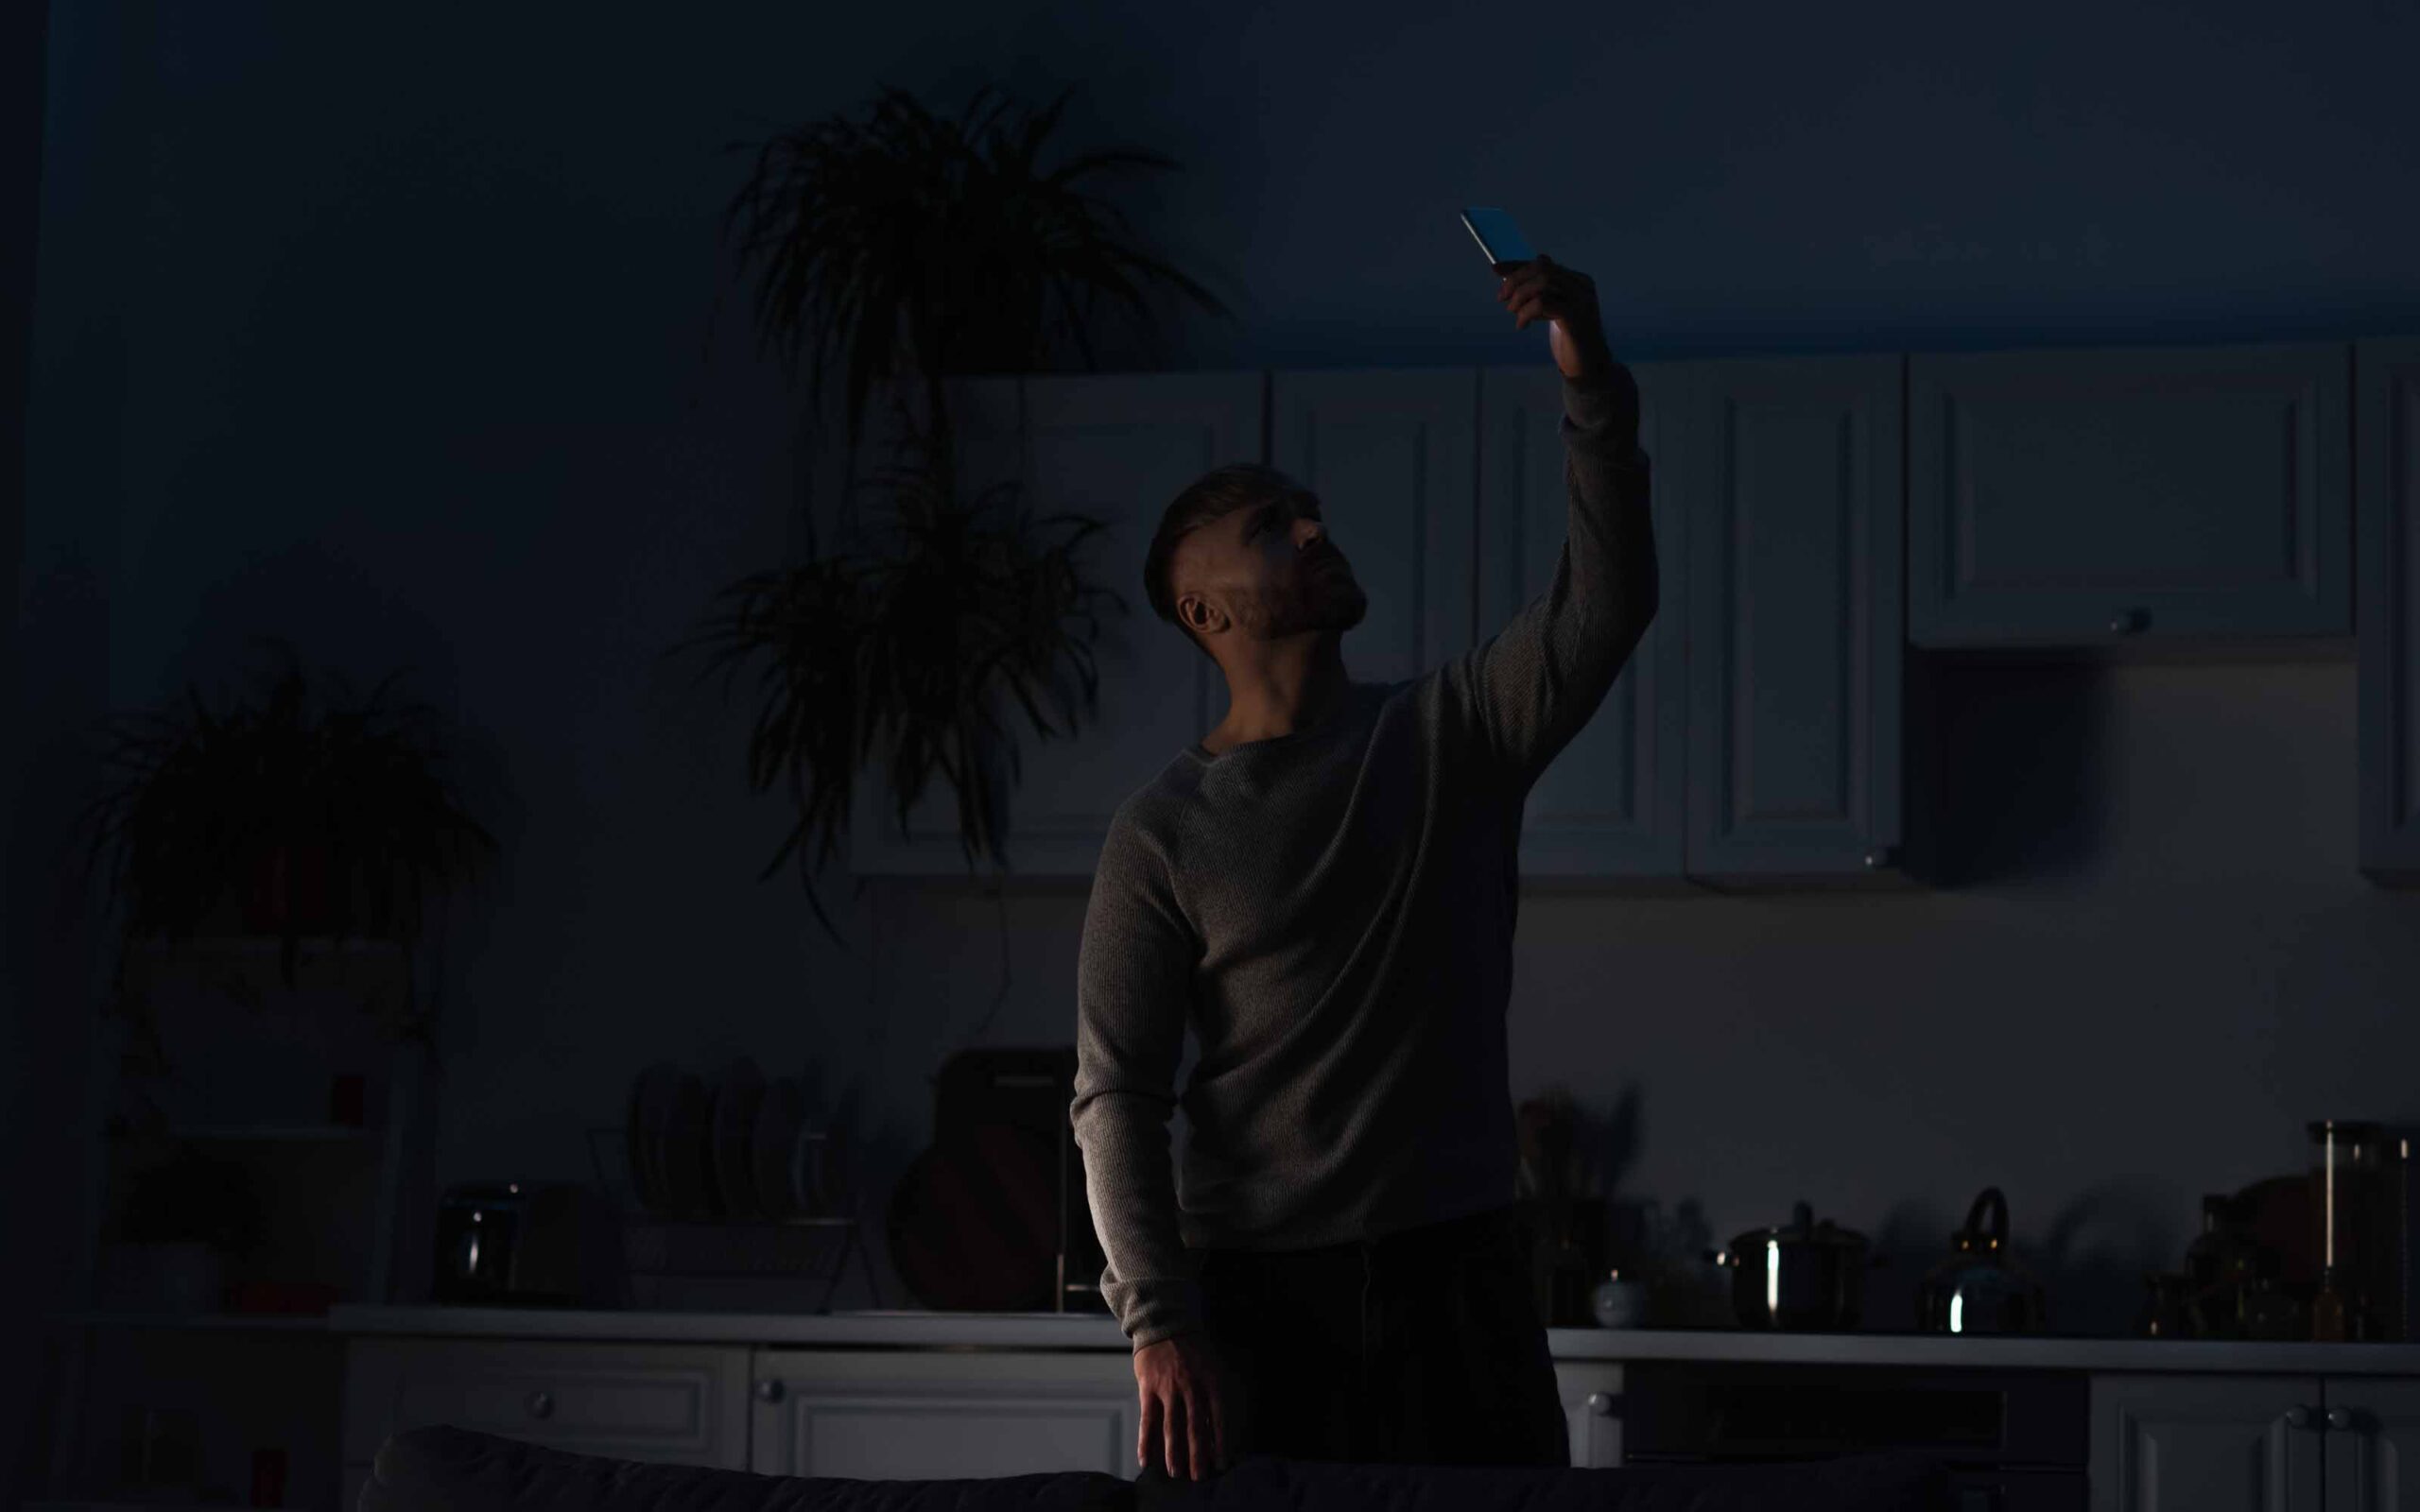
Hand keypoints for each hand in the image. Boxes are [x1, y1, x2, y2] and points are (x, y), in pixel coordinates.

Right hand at [1133, 1332, 1234, 1479]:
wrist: (1163, 1323)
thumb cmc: (1191, 1349)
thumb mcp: (1210, 1366)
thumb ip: (1211, 1395)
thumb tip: (1214, 1429)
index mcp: (1211, 1381)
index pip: (1218, 1418)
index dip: (1220, 1443)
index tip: (1221, 1464)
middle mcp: (1191, 1386)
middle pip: (1196, 1427)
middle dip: (1198, 1454)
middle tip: (1199, 1477)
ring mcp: (1169, 1388)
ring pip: (1172, 1427)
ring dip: (1174, 1453)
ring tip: (1176, 1473)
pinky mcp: (1149, 1388)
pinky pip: (1147, 1420)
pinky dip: (1146, 1442)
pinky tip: (1146, 1459)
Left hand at [1496, 253, 1614, 381]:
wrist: (1590, 367)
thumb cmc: (1569, 339)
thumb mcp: (1551, 310)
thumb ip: (1535, 291)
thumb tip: (1502, 270)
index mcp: (1578, 281)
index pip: (1543, 263)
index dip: (1517, 266)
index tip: (1496, 269)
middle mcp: (1582, 286)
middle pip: (1542, 268)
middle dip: (1516, 280)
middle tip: (1502, 298)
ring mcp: (1581, 301)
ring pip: (1542, 282)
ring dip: (1520, 296)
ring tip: (1515, 313)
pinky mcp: (1575, 317)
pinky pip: (1542, 303)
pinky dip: (1526, 312)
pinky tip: (1522, 325)